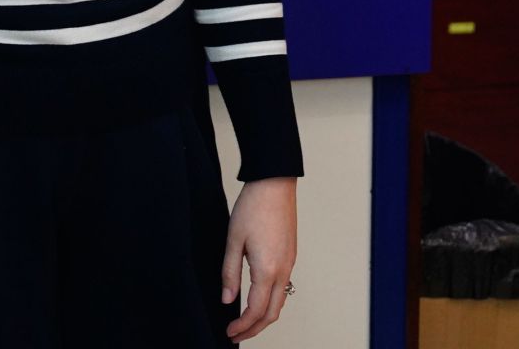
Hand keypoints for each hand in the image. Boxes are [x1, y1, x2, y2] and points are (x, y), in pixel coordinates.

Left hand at [223, 177, 296, 341]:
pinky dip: (271, 302)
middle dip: (255, 328)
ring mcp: (290, 264)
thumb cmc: (253, 208)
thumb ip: (229, 273)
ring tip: (246, 322)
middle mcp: (283, 270)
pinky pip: (284, 287)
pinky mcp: (291, 256)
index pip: (256, 310)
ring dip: (264, 317)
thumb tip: (227, 299)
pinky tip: (258, 299)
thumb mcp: (233, 240)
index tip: (229, 332)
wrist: (274, 184)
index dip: (242, 326)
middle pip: (272, 313)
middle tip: (236, 335)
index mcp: (267, 270)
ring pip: (281, 301)